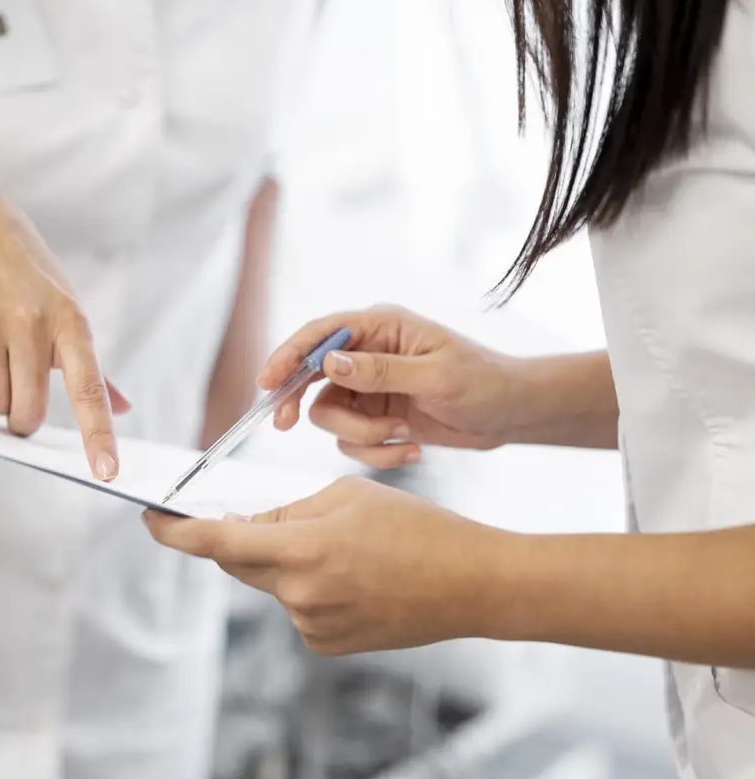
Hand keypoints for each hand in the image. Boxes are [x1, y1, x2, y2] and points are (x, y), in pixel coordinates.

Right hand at [0, 171, 128, 479]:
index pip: (89, 389)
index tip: (106, 472)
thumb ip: (92, 364)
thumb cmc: (26, 273)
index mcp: (71, 322)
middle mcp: (32, 325)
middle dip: (21, 417)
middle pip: (25, 414)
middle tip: (20, 393)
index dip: (98, 434)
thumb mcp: (66, 305)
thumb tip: (122, 406)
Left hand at [144, 476, 513, 654]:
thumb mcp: (346, 495)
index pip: (216, 543)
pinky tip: (352, 578)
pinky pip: (297, 607)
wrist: (471, 584)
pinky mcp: (327, 645)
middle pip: (239, 564)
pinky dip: (308, 588)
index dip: (175, 533)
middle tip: (265, 519)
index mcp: (302, 548)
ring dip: (286, 563)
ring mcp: (312, 625)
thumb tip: (247, 526)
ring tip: (345, 549)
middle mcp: (299, 594)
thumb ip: (287, 511)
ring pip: (273, 584)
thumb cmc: (415, 528)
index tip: (150, 520)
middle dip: (241, 539)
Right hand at [259, 305, 519, 468]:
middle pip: (310, 376)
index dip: (288, 356)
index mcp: (380, 327)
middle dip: (300, 403)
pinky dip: (376, 451)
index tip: (267, 382)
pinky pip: (352, 441)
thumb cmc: (484, 384)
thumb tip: (328, 363)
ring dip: (360, 435)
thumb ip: (379, 370)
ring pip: (330, 416)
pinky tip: (411, 447)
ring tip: (400, 436)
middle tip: (284, 425)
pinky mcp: (376, 416)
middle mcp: (368, 353)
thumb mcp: (435, 377)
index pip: (319, 334)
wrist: (512, 416)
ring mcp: (369, 387)